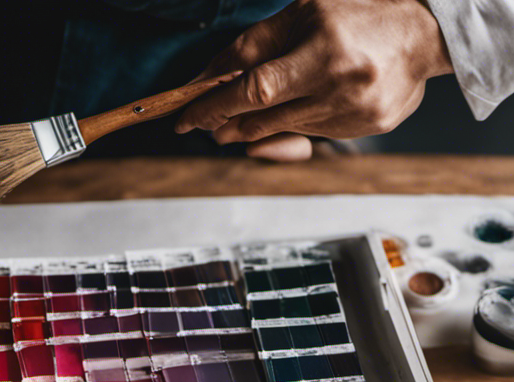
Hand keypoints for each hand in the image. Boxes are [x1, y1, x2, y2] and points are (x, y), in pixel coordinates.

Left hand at [176, 0, 452, 156]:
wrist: (427, 32)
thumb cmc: (360, 13)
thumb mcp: (305, 11)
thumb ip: (255, 44)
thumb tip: (209, 76)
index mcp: (325, 49)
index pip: (254, 89)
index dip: (214, 106)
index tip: (187, 118)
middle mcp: (341, 86)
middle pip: (262, 118)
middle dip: (226, 121)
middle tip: (204, 121)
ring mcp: (355, 113)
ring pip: (282, 131)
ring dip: (252, 127)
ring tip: (237, 119)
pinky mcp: (365, 129)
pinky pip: (311, 136)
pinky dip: (290, 127)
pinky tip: (294, 109)